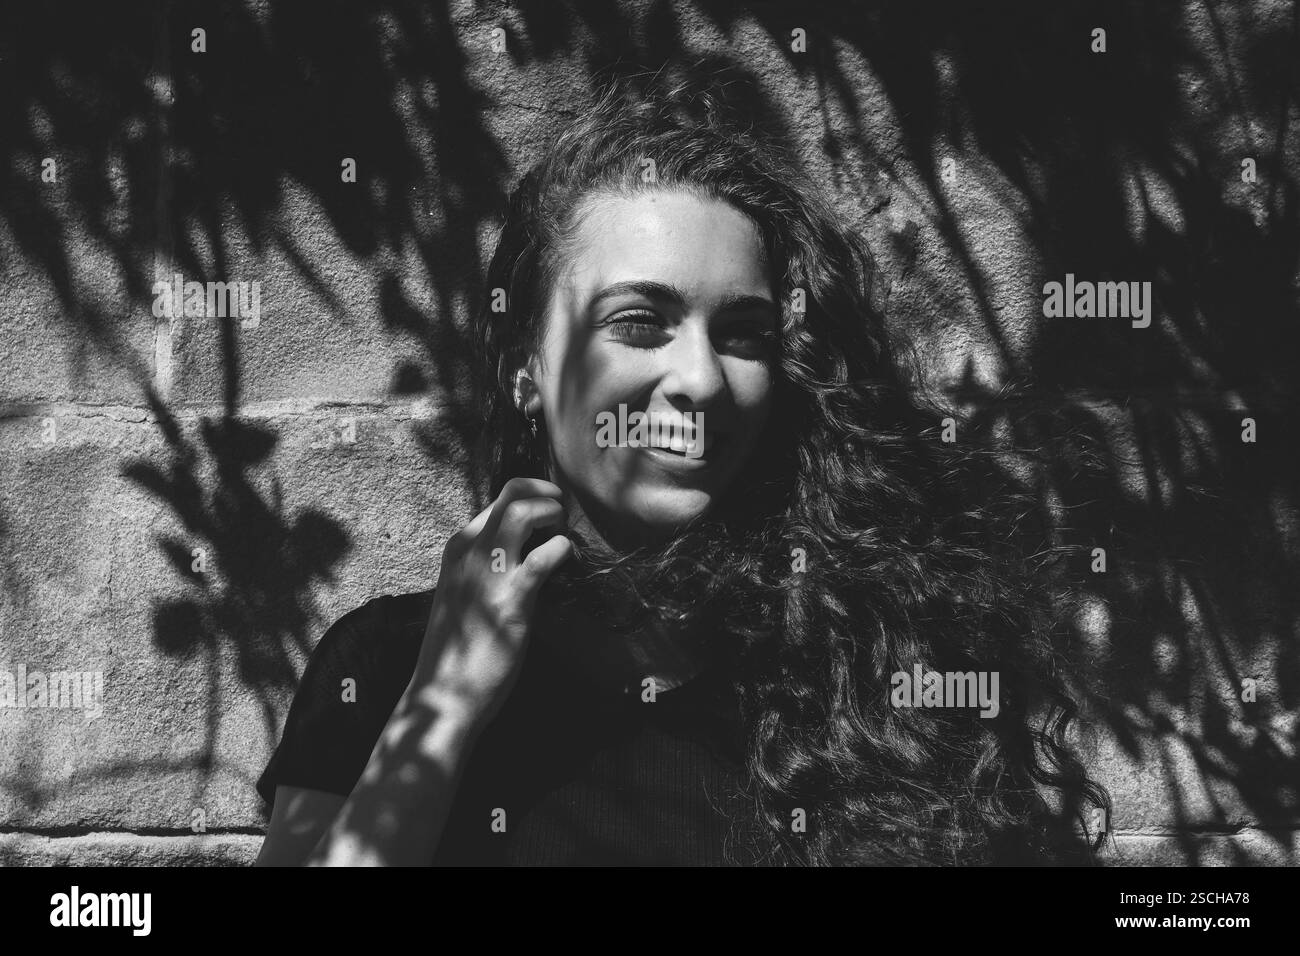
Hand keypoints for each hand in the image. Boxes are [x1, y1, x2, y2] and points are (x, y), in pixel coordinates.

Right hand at [415, 477, 572, 726]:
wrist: (442, 695)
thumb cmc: (457, 647)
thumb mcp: (464, 592)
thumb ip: (486, 565)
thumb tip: (524, 549)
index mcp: (458, 547)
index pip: (499, 498)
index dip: (533, 497)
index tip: (550, 516)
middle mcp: (469, 552)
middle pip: (513, 492)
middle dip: (547, 495)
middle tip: (562, 519)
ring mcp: (487, 574)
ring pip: (524, 512)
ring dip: (555, 516)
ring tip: (564, 538)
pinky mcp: (509, 602)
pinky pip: (542, 558)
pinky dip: (563, 551)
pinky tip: (568, 562)